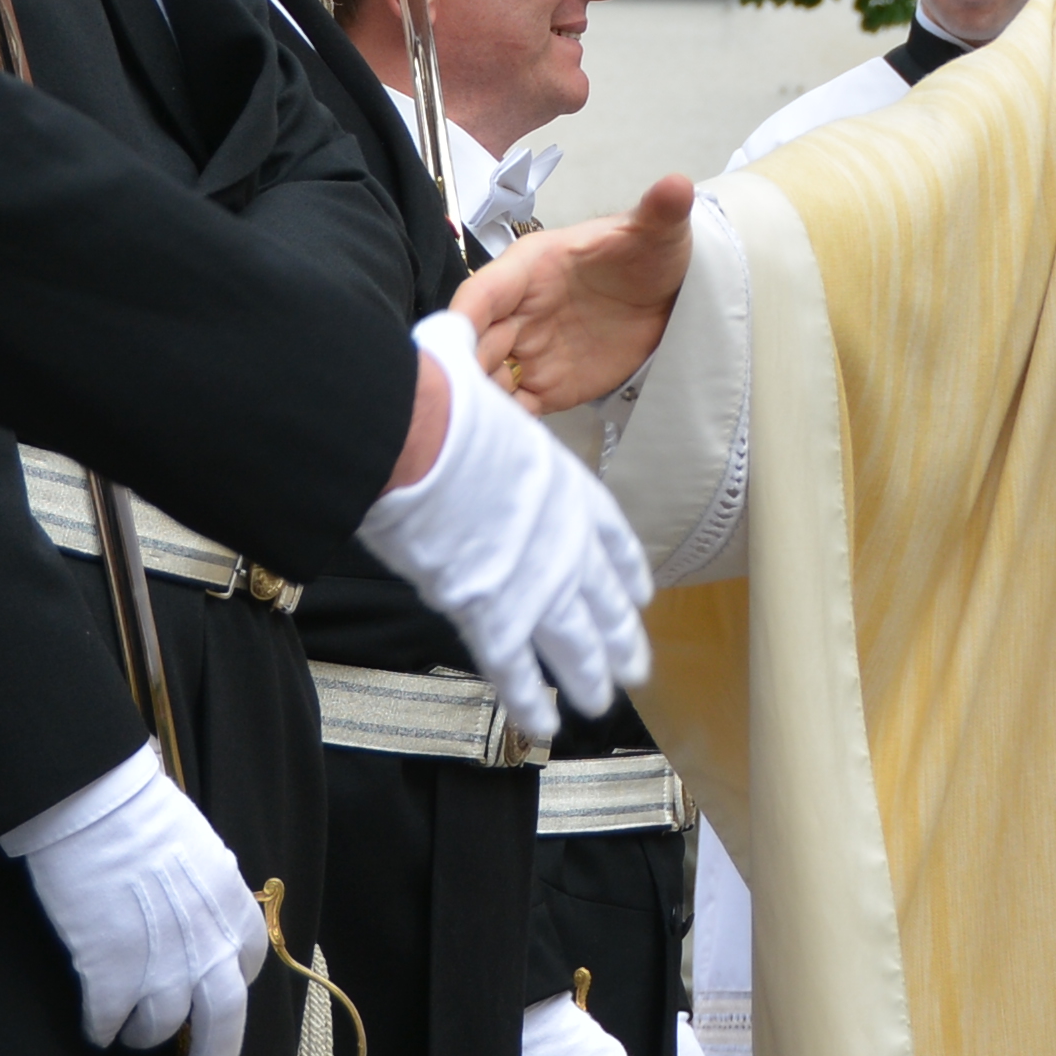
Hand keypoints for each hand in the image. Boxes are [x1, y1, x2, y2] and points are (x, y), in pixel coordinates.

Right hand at [5, 750, 269, 1055]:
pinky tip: (94, 1024)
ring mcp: (161, 969)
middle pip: (222, 1022)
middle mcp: (209, 950)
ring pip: (159, 1027)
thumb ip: (207, 898)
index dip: (228, 986)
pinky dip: (101, 1027)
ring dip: (144, 1033)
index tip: (213, 996)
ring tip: (128, 1028)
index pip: (247, 969)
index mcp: (235, 914)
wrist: (98, 808)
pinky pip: (108, 1021)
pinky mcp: (110, 978)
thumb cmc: (146, 817)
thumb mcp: (202, 853)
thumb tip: (198, 918)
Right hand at [354, 310, 652, 736]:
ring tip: (601, 699)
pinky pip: (517, 665)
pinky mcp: (491, 607)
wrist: (415, 437)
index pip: (607, 533)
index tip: (639, 593)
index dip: (624, 567)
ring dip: (587, 672)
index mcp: (560, 482)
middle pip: (600, 595)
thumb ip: (464, 359)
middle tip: (635, 665)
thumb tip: (444, 331)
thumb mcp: (463, 371)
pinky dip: (531, 697)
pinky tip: (545, 723)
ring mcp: (530, 575)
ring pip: (572, 638)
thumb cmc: (436, 401)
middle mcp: (560, 535)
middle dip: (619, 633)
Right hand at [463, 180, 696, 414]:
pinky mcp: (549, 385)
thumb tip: (676, 185)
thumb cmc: (650, 254)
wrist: (669, 295)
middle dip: (461, 369)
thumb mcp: (658, 232)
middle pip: (475, 342)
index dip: (464, 316)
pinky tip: (504, 443)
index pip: (485, 292)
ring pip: (488, 378)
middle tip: (455, 402)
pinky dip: (506, 423)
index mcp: (531, 269)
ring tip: (476, 430)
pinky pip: (516, 406)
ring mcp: (531, 350)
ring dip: (479, 402)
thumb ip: (659, 212)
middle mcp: (520, 311)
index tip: (450, 342)